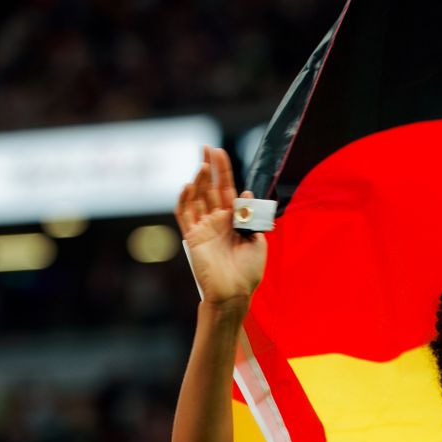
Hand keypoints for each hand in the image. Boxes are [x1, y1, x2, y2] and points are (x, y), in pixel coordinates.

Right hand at [177, 145, 266, 307]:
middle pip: (210, 188)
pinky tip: (188, 186)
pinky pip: (185, 214)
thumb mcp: (257, 241)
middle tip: (206, 147)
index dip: (223, 171)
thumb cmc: (248, 272)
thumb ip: (251, 217)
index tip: (219, 152)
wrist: (234, 293)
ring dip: (199, 180)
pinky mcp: (193, 237)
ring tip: (202, 164)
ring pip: (197, 197)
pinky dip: (184, 200)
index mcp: (234, 221)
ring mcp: (204, 228)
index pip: (227, 189)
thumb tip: (246, 194)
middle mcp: (217, 221)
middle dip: (208, 168)